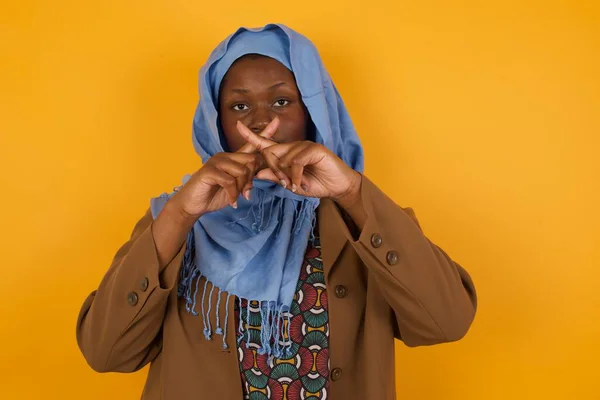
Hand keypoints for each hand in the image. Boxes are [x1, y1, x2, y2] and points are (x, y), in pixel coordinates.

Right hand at [170, 118, 279, 218]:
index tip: (277, 121)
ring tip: (235, 198)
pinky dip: (233, 194)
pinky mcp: (209, 170)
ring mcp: (216, 161)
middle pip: (251, 161)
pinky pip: (230, 181)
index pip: (251, 144)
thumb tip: (261, 175)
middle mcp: (225, 156)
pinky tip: (231, 202)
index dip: (264, 133)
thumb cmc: (214, 194)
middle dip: (251, 179)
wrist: (193, 204)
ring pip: (242, 171)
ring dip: (241, 189)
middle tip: (245, 193)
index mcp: (233, 158)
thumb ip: (247, 179)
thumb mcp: (235, 187)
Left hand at [236, 120, 361, 206]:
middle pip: (270, 153)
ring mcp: (304, 145)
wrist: (338, 187)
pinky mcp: (314, 149)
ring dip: (287, 177)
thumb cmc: (316, 184)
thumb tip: (257, 172)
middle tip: (286, 184)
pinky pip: (296, 162)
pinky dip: (296, 176)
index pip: (266, 143)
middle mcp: (294, 146)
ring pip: (283, 159)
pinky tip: (300, 184)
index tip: (237, 125)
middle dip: (274, 170)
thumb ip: (276, 177)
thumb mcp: (291, 184)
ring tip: (297, 185)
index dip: (251, 135)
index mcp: (287, 153)